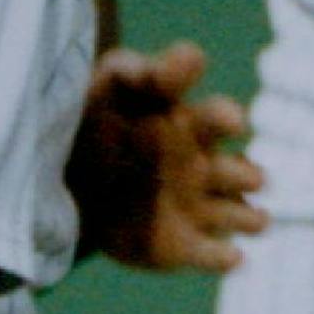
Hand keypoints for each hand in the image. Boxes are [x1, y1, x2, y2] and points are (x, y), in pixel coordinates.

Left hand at [71, 41, 262, 272]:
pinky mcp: (183, 246)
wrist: (61, 175)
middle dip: (248, 174)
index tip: (231, 121)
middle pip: (245, 172)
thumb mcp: (110, 85)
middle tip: (245, 176)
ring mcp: (199, 208)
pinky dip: (226, 257)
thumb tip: (191, 56)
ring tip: (252, 218)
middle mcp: (206, 167)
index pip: (222, 119)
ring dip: (251, 217)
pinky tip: (229, 255)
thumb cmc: (96, 119)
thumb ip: (141, 69)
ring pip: (246, 216)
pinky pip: (216, 256)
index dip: (228, 119)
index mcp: (192, 126)